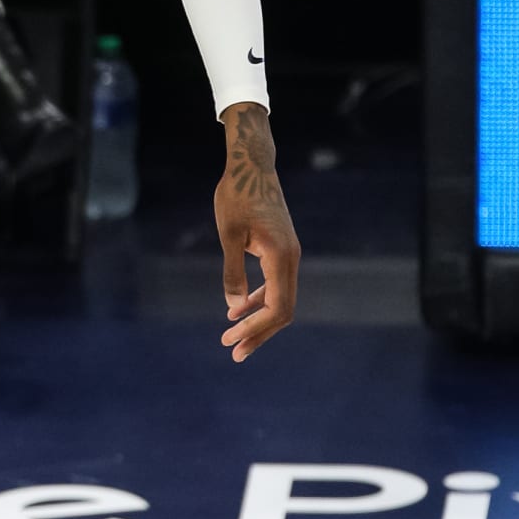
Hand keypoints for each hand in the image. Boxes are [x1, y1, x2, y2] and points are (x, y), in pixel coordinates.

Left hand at [214, 103, 299, 361]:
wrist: (251, 165)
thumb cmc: (236, 195)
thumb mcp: (228, 234)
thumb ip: (232, 272)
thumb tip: (233, 309)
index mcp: (281, 257)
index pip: (277, 307)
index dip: (255, 328)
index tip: (230, 339)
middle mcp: (291, 259)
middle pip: (282, 310)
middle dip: (258, 332)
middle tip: (234, 353)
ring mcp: (288, 255)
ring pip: (280, 299)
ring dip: (258, 319)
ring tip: (233, 338)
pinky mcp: (281, 250)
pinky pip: (275, 284)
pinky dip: (259, 299)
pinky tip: (238, 310)